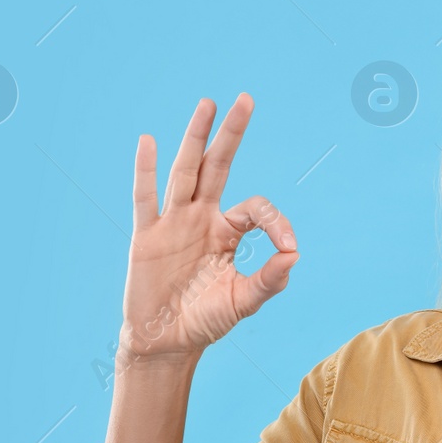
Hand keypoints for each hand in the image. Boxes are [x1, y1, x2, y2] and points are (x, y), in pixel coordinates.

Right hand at [117, 93, 298, 367]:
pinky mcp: (147, 237)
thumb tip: (295, 255)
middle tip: (246, 99)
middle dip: (232, 134)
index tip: (288, 247)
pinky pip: (146, 199)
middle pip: (218, 166)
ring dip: (196, 137)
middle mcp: (201, 219)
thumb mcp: (244, 302)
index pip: (257, 208)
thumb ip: (269, 280)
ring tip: (208, 103)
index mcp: (227, 232)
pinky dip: (146, 171)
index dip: (276, 222)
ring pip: (186, 172)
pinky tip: (148, 141)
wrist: (166, 343)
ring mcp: (173, 224)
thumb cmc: (206, 321)